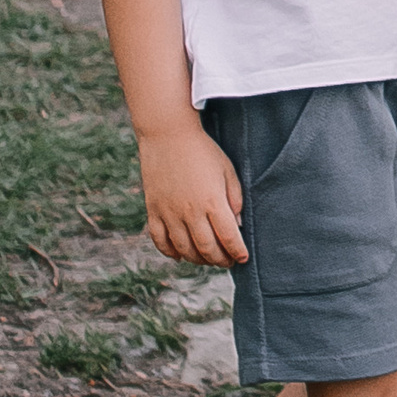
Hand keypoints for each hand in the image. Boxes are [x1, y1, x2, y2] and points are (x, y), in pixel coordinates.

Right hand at [137, 121, 247, 266]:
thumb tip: (237, 225)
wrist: (168, 135)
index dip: (237, 251)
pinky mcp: (153, 211)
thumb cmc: (203, 150)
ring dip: (198, 259)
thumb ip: (235, 198)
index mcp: (212, 201)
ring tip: (207, 259)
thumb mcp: (227, 170)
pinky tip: (180, 255)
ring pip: (184, 249)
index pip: (229, 237)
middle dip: (220, 260)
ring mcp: (169, 213)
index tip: (243, 258)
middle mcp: (190, 212)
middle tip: (227, 261)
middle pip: (207, 248)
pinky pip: (160, 241)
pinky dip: (170, 253)